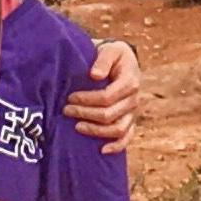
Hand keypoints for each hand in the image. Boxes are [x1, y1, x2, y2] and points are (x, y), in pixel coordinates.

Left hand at [65, 37, 141, 152]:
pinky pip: (127, 137)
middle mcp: (134, 99)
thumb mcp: (109, 49)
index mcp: (130, 81)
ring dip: (96, 131)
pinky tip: (102, 150)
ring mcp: (133, 112)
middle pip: (110, 115)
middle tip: (66, 110)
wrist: (121, 60)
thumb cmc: (112, 54)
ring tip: (77, 126)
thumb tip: (94, 75)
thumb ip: (102, 60)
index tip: (70, 97)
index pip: (107, 97)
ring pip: (117, 129)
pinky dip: (116, 146)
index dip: (87, 99)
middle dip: (85, 114)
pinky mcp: (130, 120)